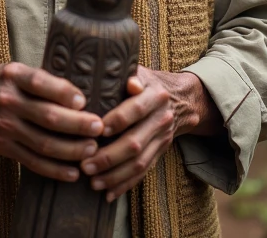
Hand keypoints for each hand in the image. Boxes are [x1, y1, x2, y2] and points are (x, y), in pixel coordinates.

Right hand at [0, 63, 104, 182]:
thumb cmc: (1, 83)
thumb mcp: (17, 70)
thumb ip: (44, 80)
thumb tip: (84, 94)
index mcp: (13, 76)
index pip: (41, 83)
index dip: (64, 93)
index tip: (84, 101)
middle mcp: (8, 101)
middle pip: (47, 116)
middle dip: (77, 125)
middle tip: (99, 128)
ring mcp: (5, 126)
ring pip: (43, 143)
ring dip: (71, 150)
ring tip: (92, 149)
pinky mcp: (4, 147)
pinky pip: (33, 162)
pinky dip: (54, 170)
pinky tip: (73, 172)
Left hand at [80, 66, 220, 200]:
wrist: (181, 98)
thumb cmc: (147, 83)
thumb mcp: (142, 72)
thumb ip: (132, 75)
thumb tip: (130, 83)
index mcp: (155, 96)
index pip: (136, 109)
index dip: (118, 120)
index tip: (98, 129)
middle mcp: (161, 119)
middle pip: (135, 142)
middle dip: (108, 156)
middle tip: (85, 165)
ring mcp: (162, 139)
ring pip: (139, 162)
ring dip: (115, 175)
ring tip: (92, 182)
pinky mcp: (160, 153)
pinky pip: (144, 172)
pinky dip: (126, 184)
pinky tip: (108, 194)